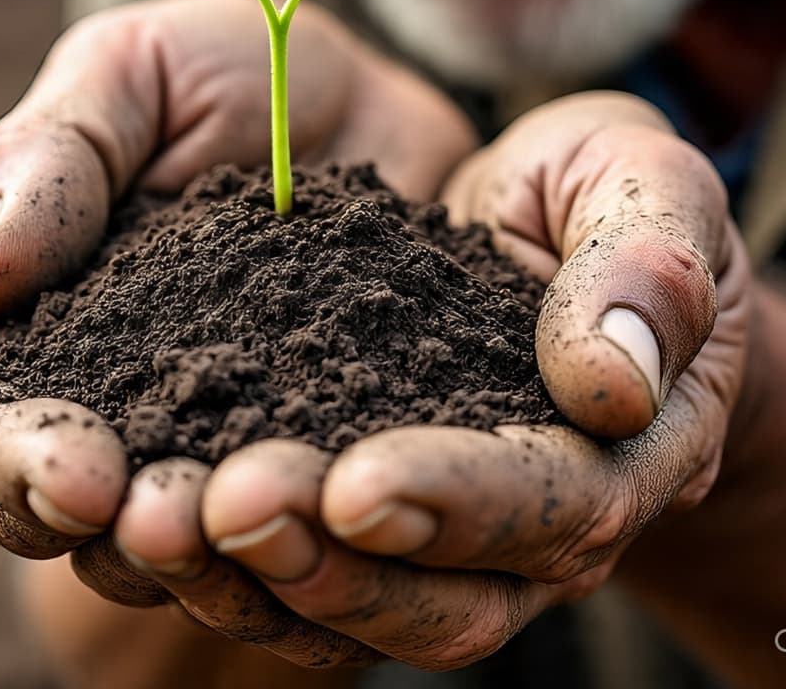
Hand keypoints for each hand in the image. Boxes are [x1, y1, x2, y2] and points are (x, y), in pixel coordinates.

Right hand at [0, 0, 477, 656]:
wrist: (352, 85)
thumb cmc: (215, 65)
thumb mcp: (125, 75)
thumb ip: (50, 162)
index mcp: (42, 316)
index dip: (17, 459)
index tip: (77, 480)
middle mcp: (123, 395)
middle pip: (82, 512)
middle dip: (118, 532)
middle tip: (168, 528)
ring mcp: (227, 426)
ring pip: (194, 541)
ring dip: (216, 561)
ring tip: (257, 536)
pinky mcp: (325, 437)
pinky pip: (313, 519)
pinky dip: (323, 541)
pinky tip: (353, 536)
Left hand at [166, 92, 749, 669]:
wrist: (548, 218)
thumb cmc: (603, 188)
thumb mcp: (645, 185)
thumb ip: (646, 267)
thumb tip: (616, 384)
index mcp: (625, 447)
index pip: (556, 503)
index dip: (464, 503)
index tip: (358, 484)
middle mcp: (538, 517)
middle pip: (446, 595)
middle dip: (335, 565)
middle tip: (224, 510)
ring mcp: (448, 522)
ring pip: (360, 601)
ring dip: (258, 576)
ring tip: (156, 520)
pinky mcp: (365, 497)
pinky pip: (302, 551)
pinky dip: (221, 548)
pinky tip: (138, 500)